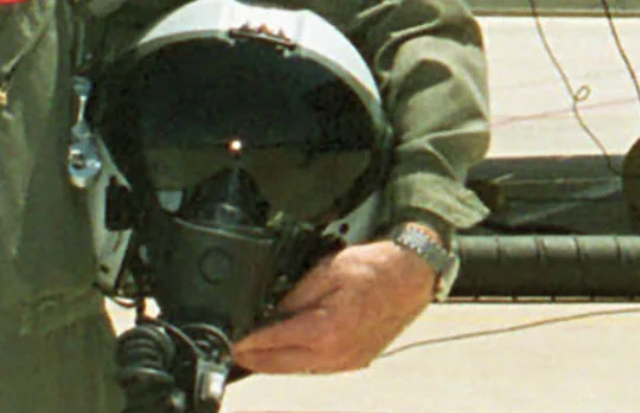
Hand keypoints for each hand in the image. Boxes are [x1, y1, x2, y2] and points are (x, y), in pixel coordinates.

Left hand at [227, 240, 435, 374]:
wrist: (410, 278)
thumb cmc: (373, 270)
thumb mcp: (324, 272)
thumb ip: (293, 297)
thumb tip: (268, 313)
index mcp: (325, 331)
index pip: (273, 343)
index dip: (246, 343)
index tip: (229, 342)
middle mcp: (336, 354)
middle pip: (282, 365)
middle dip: (254, 360)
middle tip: (233, 351)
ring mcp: (347, 361)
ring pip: (299, 369)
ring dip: (275, 362)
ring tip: (253, 350)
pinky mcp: (355, 361)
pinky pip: (317, 367)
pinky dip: (297, 360)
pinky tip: (287, 349)